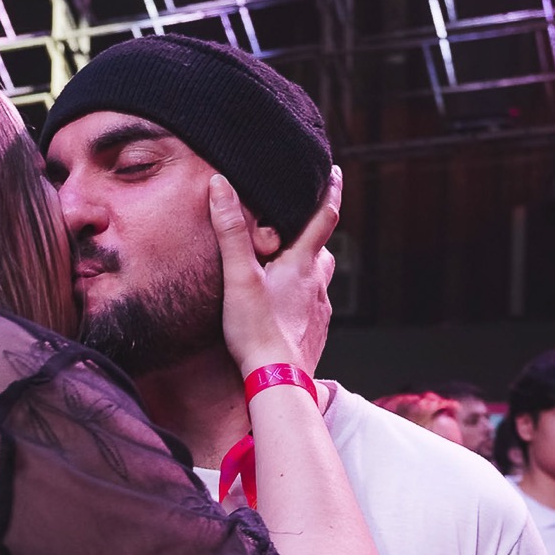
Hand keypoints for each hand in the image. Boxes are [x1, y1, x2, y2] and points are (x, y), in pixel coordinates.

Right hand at [214, 167, 342, 376]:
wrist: (278, 381)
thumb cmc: (257, 330)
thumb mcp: (239, 276)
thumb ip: (230, 231)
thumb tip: (220, 184)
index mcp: (302, 263)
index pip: (324, 217)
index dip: (329, 192)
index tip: (334, 173)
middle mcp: (318, 283)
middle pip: (321, 249)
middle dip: (312, 234)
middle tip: (297, 224)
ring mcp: (319, 309)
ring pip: (318, 279)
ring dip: (307, 268)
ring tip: (289, 267)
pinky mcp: (316, 332)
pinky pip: (312, 306)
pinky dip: (302, 299)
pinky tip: (286, 308)